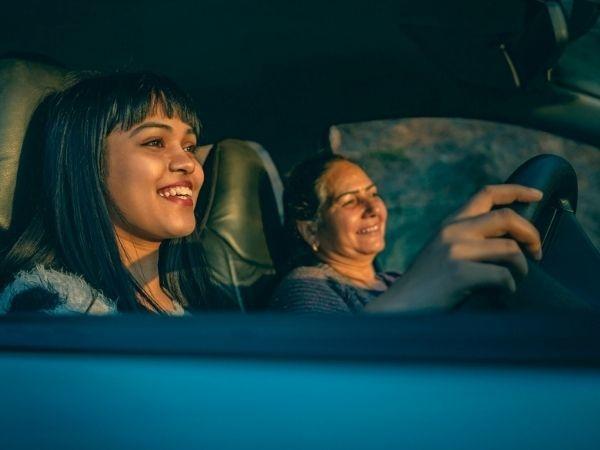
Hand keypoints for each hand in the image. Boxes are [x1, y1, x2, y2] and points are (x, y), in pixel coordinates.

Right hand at [366, 184, 542, 312]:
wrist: (399, 308)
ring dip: (522, 268)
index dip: (516, 190)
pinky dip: (509, 288)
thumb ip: (467, 238)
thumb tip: (509, 238)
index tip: (537, 195)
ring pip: (510, 249)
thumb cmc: (427, 286)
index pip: (486, 193)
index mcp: (450, 223)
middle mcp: (452, 230)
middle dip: (532, 234)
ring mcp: (454, 250)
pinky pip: (503, 276)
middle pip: (507, 217)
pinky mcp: (458, 273)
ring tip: (514, 281)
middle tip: (537, 253)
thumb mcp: (442, 251)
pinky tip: (500, 295)